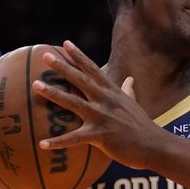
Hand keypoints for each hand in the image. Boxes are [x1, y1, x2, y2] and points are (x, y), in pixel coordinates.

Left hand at [32, 40, 167, 168]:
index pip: (93, 69)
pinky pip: (74, 139)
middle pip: (80, 80)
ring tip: (35, 86)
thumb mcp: (134, 104)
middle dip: (62, 66)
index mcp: (112, 92)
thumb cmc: (143, 126)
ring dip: (53, 94)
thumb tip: (129, 79)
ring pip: (73, 103)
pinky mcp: (100, 136)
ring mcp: (102, 117)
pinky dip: (58, 142)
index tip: (65, 43)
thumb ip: (128, 90)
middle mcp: (105, 101)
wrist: (154, 145)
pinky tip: (42, 144)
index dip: (79, 56)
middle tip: (44, 56)